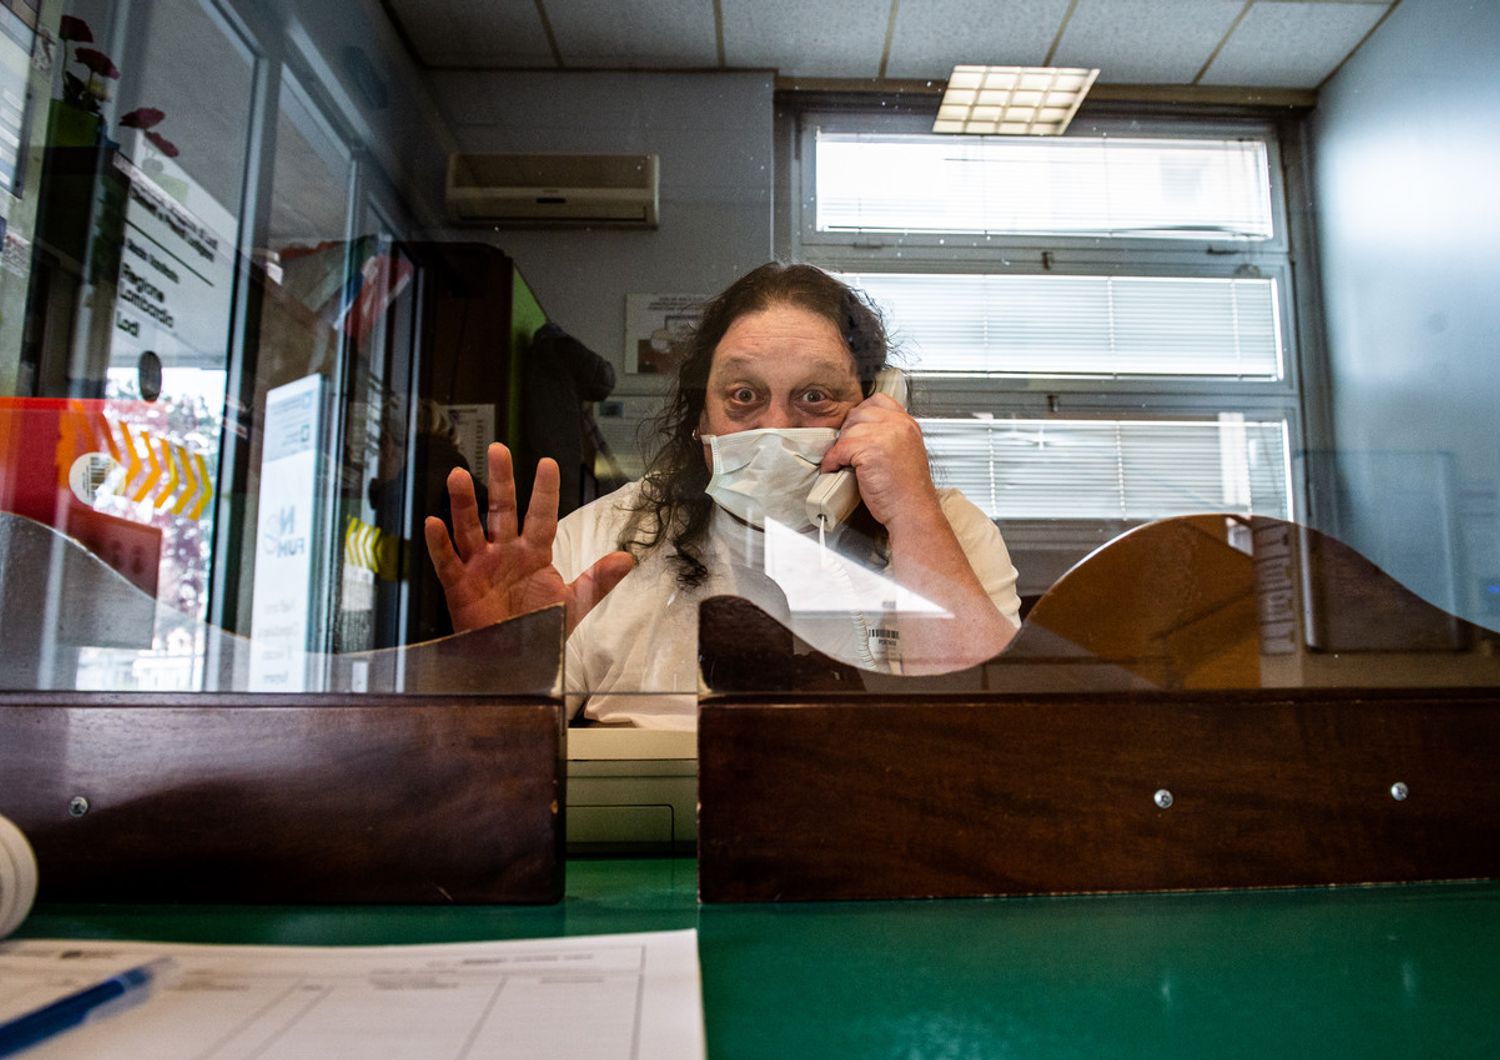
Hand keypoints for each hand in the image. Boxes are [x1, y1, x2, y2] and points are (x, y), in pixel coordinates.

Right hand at [423, 443, 633, 635]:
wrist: (515, 664)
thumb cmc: (540, 632)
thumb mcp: (574, 604)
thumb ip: (598, 579)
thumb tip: (628, 558)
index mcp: (532, 554)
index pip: (540, 516)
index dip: (544, 491)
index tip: (547, 464)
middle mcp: (505, 554)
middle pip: (500, 510)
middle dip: (500, 481)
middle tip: (497, 450)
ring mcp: (480, 567)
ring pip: (469, 528)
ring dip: (464, 503)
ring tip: (460, 475)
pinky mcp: (459, 586)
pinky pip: (447, 561)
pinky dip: (439, 544)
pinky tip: (434, 523)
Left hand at [818, 393, 943, 532]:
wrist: (913, 512)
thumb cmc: (907, 491)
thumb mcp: (905, 452)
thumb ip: (888, 436)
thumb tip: (860, 431)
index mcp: (908, 424)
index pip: (879, 401)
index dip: (862, 415)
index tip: (856, 430)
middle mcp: (899, 425)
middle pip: (860, 413)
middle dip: (849, 431)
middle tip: (846, 449)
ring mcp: (886, 435)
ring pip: (849, 430)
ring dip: (840, 447)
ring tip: (842, 461)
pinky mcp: (871, 450)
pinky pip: (841, 448)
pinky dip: (833, 460)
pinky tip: (836, 468)